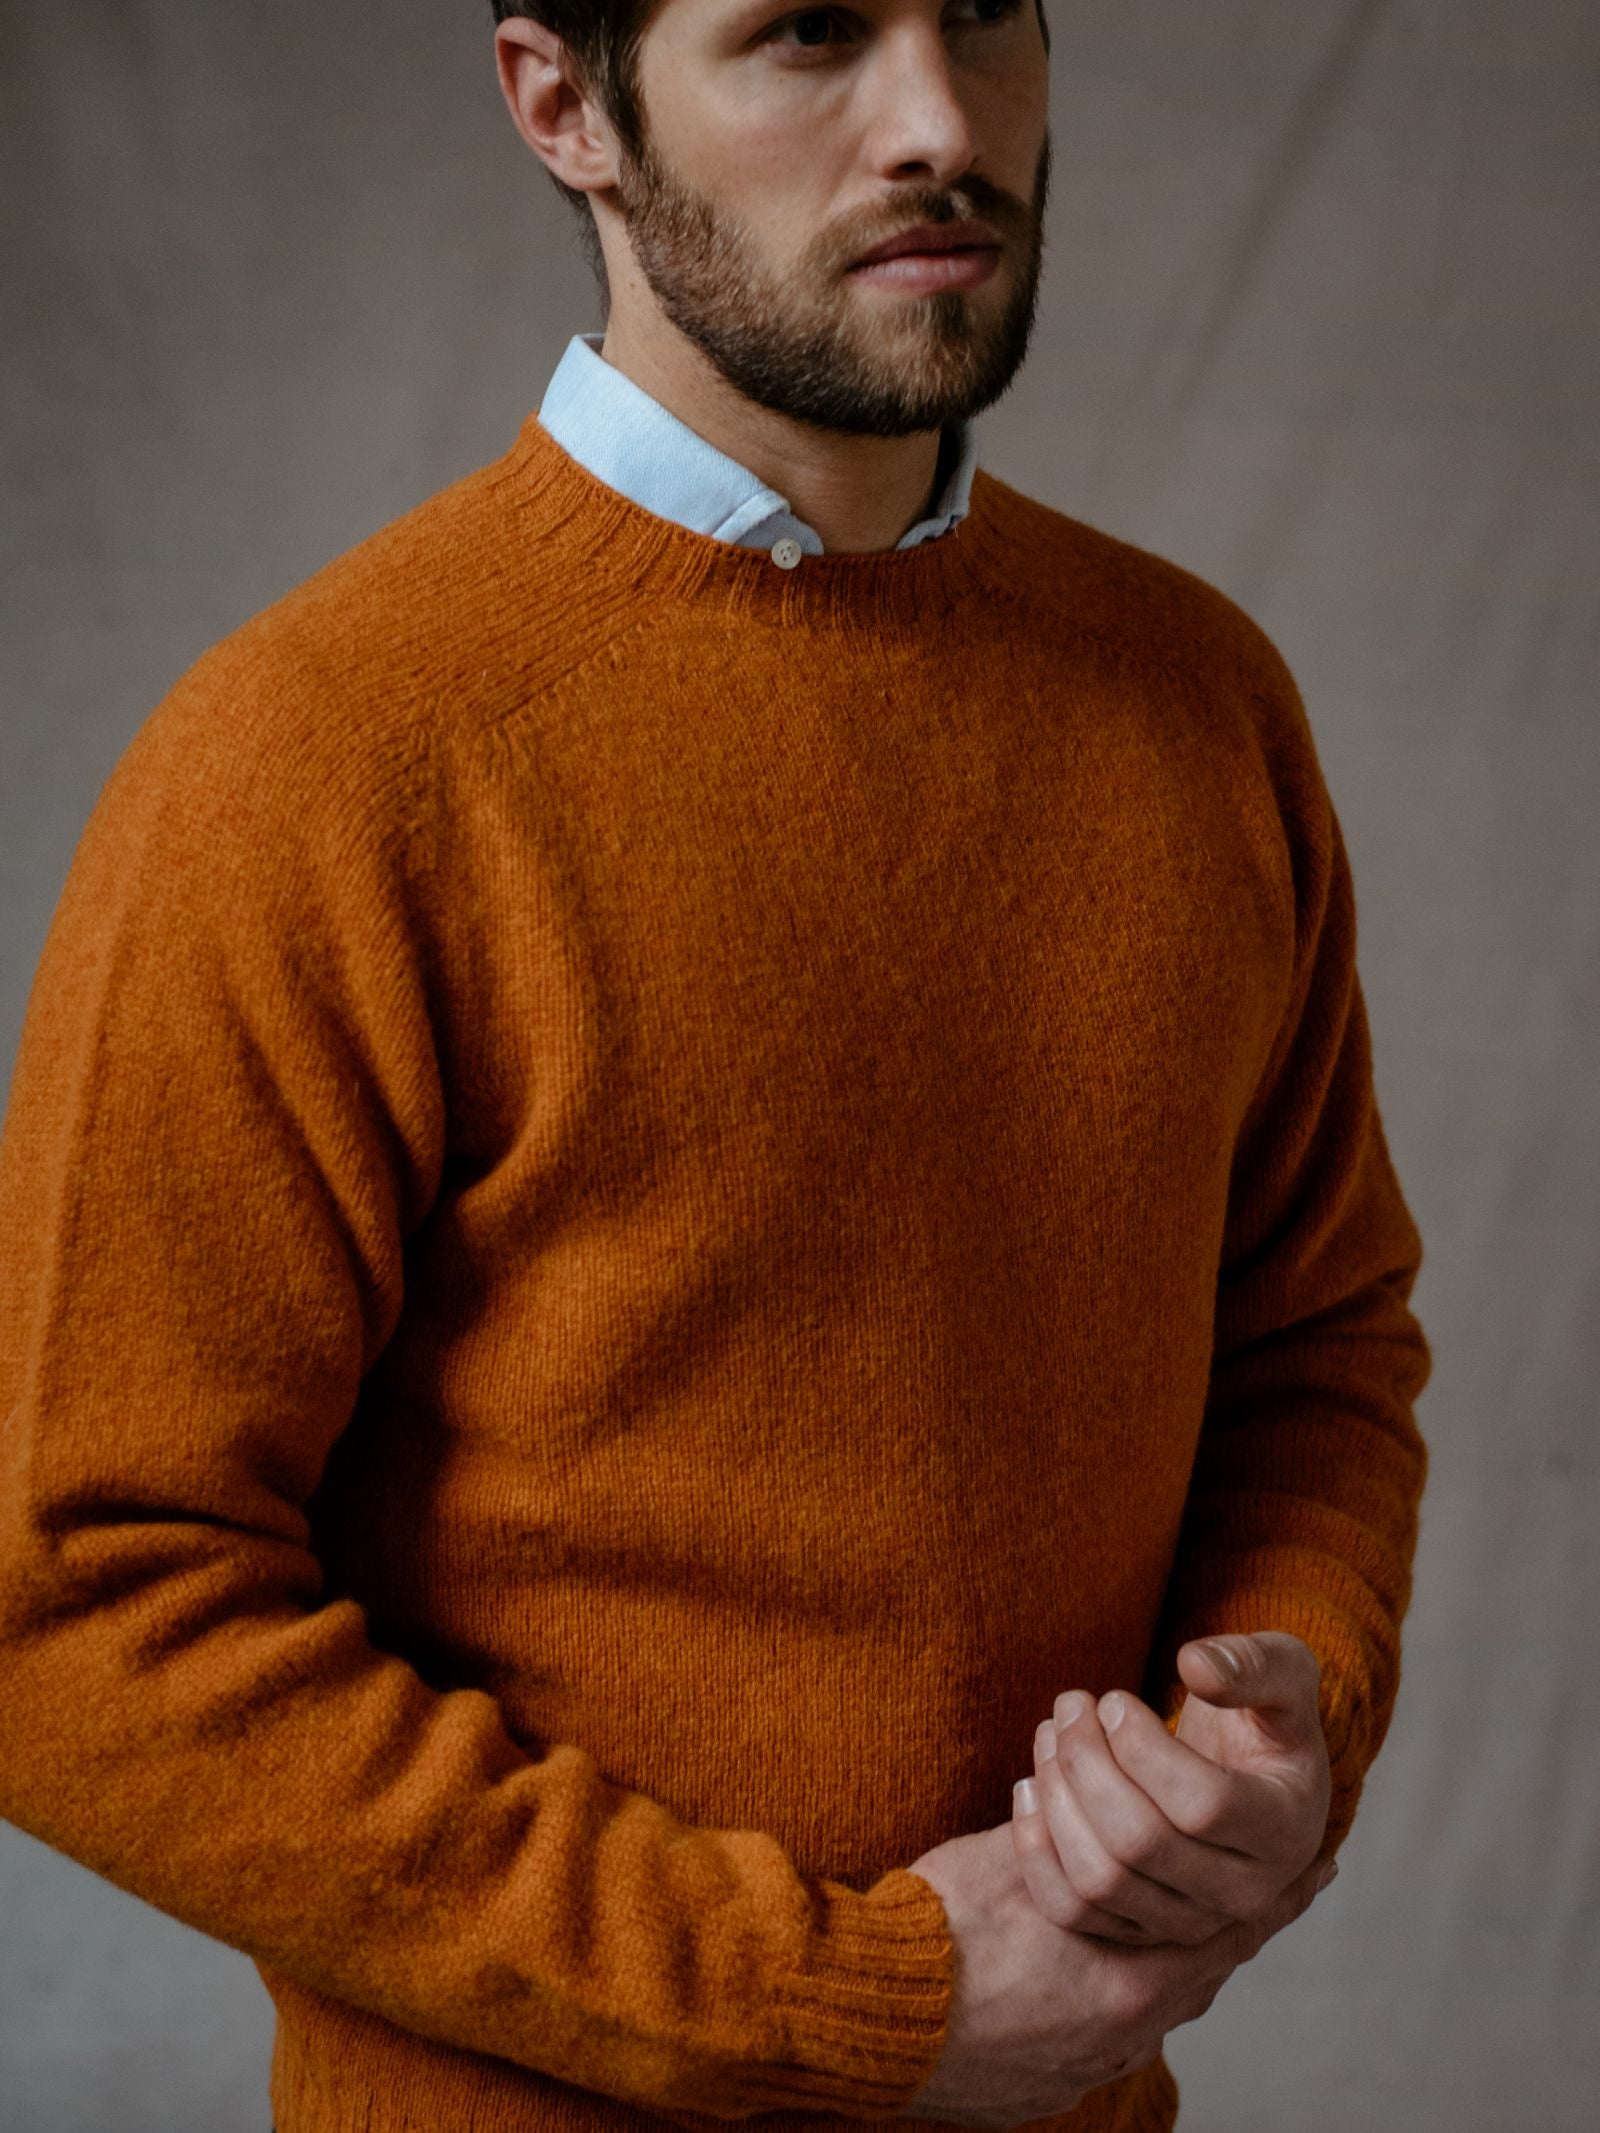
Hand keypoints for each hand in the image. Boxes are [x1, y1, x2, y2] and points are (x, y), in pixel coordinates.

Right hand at [895, 1813, 1332, 2128]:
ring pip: (1153, 2007)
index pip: (1231, 1929)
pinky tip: (1106, 1977)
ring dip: (1170, 1961)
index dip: (1277, 1896)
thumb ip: (1072, 1842)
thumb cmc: (937, 1931)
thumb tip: (1088, 1812)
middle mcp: (1123, 2036)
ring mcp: (1082, 2069)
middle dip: (1229, 1927)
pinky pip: (1103, 2039)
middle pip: (1200, 1974)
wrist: (867, 2015)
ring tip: (1189, 1928)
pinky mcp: (1040, 2091)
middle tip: (1276, 1891)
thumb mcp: (1014, 1859)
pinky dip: (1117, 1998)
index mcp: (1131, 1981)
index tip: (1322, 1865)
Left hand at [1010, 1632, 1333, 1945]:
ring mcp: (1191, 1922)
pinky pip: (1071, 1911)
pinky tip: (1029, 1787)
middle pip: (1139, 1843)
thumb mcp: (1284, 1671)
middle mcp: (1245, 1893)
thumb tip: (1194, 1666)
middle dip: (1085, 1762)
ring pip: (1099, 1881)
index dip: (1141, 1746)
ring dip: (1056, 1799)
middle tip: (1070, 1706)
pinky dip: (1036, 1851)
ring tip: (1049, 1735)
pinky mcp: (1140, 1933)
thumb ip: (1252, 1663)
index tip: (1114, 1699)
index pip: (1202, 1805)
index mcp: (1285, 1830)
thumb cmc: (1262, 1716)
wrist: (1251, 1774)